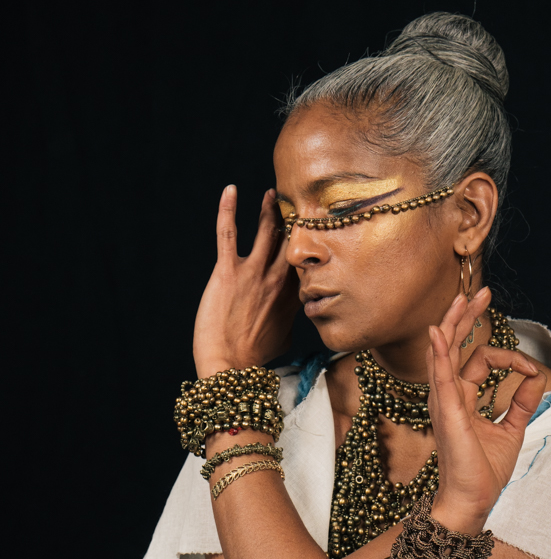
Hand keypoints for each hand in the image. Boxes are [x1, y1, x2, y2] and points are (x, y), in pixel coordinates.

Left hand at [193, 186, 300, 376]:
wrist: (231, 367)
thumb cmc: (255, 358)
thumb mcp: (283, 339)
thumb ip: (291, 322)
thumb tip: (295, 322)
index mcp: (294, 295)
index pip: (306, 260)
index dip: (310, 242)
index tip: (315, 228)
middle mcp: (278, 279)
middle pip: (292, 240)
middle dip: (295, 219)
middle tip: (297, 201)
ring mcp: (254, 273)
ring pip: (267, 230)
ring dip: (270, 209)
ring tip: (273, 193)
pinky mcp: (228, 271)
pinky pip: (228, 232)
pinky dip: (228, 209)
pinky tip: (230, 190)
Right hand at [426, 289, 546, 532]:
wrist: (473, 500)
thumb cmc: (484, 471)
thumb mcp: (512, 429)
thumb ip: (522, 402)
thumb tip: (536, 376)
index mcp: (462, 398)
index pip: (479, 361)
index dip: (508, 358)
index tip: (531, 368)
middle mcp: (449, 396)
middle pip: (455, 346)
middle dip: (466, 318)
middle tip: (481, 293)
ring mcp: (445, 402)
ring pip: (445, 353)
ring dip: (453, 324)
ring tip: (461, 299)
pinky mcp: (448, 411)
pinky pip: (441, 376)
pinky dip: (439, 352)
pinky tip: (439, 331)